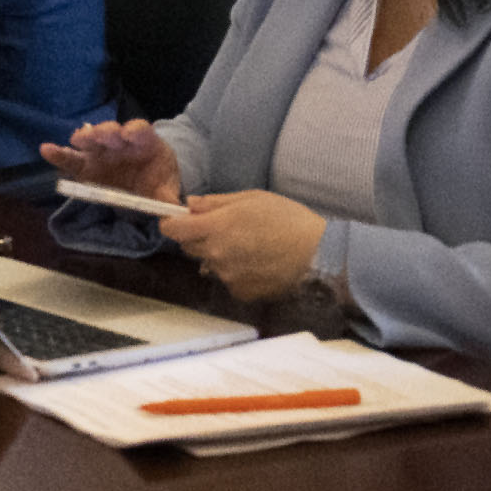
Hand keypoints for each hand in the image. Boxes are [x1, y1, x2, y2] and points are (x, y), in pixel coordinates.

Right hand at [37, 118, 183, 203]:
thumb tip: (177, 211)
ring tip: (78, 142)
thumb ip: (168, 197)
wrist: (148, 180)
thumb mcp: (166, 187)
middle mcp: (120, 142)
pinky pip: (71, 158)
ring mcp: (101, 150)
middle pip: (112, 132)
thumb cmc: (158, 178)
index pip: (140, 130)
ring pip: (90, 140)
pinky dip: (59, 154)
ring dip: (85, 139)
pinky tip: (47, 150)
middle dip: (107, 133)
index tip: (129, 135)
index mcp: (144, 143)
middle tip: (104, 137)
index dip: (135, 130)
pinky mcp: (86, 163)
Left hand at [159, 189, 328, 299]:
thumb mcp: (251, 198)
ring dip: (217, 255)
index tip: (178, 219)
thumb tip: (189, 204)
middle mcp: (216, 254)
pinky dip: (234, 272)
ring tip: (246, 246)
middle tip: (223, 228)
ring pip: (208, 263)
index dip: (171, 222)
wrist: (318, 254)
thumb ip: (215, 202)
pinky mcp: (241, 292)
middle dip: (197, 237)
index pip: (173, 229)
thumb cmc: (288, 219)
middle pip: (189, 247)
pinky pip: (227, 279)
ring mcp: (227, 276)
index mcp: (216, 227)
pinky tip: (256, 263)